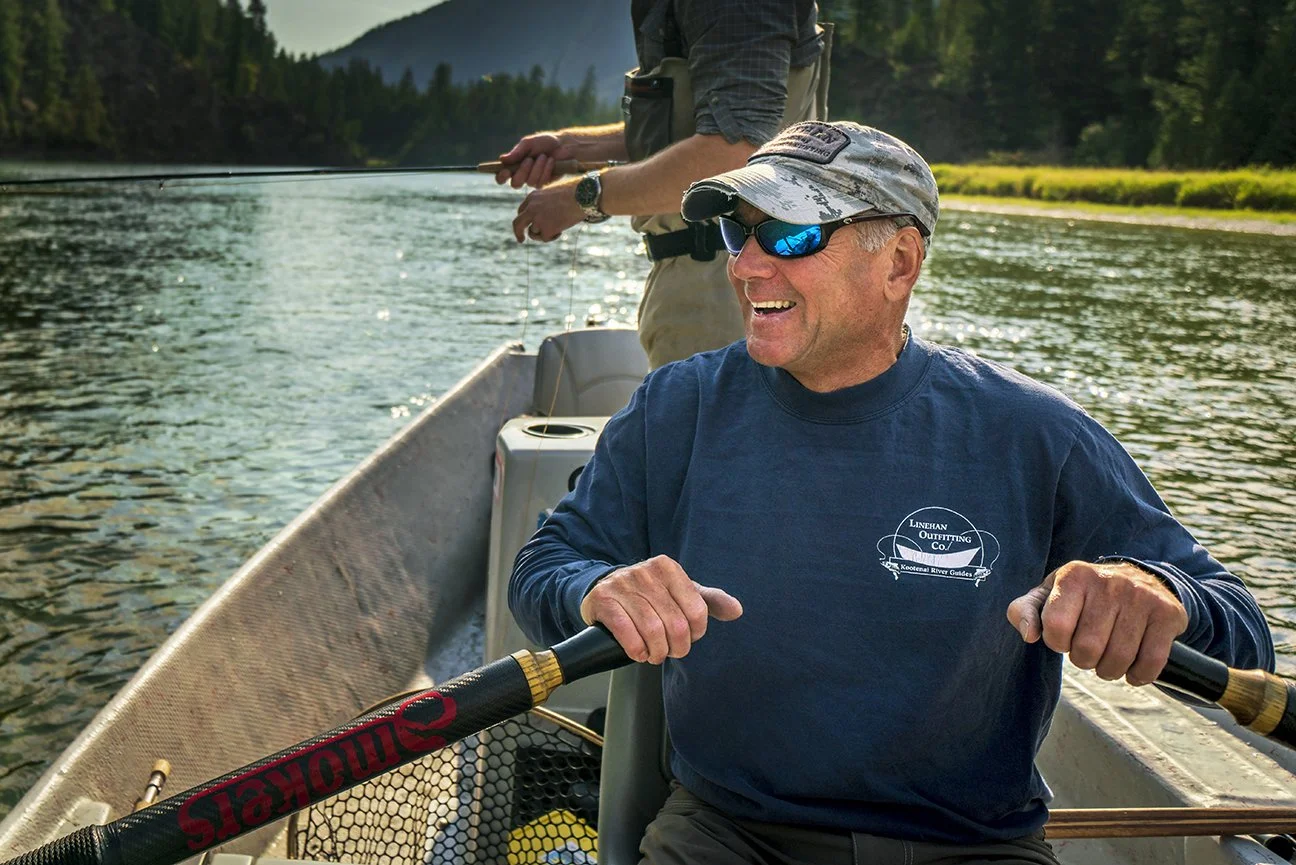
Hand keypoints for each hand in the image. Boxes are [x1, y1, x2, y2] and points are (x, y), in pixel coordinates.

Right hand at [496, 132, 572, 188]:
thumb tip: (502, 159)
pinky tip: (551, 161)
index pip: (502, 177)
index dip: (501, 177)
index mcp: (514, 165)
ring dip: (537, 167)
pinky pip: (541, 181)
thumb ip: (516, 152)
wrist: (563, 146)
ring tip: (543, 156)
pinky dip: (546, 169)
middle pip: (515, 184)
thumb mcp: (528, 143)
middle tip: (529, 160)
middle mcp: (522, 175)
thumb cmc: (544, 143)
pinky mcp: (545, 183)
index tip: (505, 171)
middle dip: (522, 172)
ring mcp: (533, 180)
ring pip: (530, 182)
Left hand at [512, 176, 584, 242]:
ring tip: (559, 227)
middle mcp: (531, 208)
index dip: (525, 220)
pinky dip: (553, 236)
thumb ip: (545, 203)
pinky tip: (562, 229)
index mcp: (532, 197)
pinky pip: (545, 238)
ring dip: (544, 233)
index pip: (522, 210)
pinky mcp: (545, 229)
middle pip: (517, 223)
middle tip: (521, 240)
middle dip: (518, 233)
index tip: (525, 226)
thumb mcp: (554, 194)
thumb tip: (547, 216)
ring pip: (534, 233)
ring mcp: (537, 219)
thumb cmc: (575, 192)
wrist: (583, 196)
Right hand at [580, 554, 742, 663]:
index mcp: (669, 568)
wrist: (605, 589)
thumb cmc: (650, 596)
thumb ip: (709, 601)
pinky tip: (638, 652)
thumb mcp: (680, 594)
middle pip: (676, 625)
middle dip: (676, 647)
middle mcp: (646, 572)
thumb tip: (737, 610)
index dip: (695, 634)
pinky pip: (627, 633)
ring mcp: (623, 584)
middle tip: (669, 651)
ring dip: (656, 651)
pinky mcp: (603, 600)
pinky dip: (637, 650)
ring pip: (652, 630)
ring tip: (654, 654)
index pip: (697, 611)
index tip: (687, 638)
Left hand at [1007, 560, 1187, 684]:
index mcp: (1074, 576)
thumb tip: (1028, 635)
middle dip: (1084, 660)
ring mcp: (1140, 597)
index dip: (1057, 642)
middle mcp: (1109, 582)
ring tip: (1108, 656)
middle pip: (1087, 649)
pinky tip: (1133, 667)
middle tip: (1089, 649)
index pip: (1055, 627)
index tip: (1065, 636)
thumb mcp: (1048, 595)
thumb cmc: (1082, 596)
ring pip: (1118, 660)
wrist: (1137, 579)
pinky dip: (1139, 675)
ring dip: (1109, 670)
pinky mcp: (1167, 614)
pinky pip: (1151, 663)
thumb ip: (1025, 611)